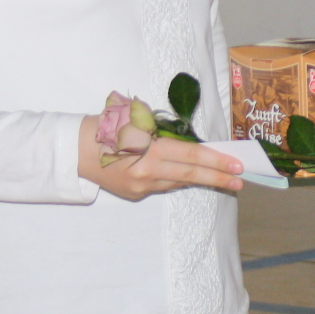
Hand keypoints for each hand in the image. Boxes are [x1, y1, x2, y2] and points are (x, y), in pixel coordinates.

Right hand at [81, 123, 244, 199]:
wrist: (74, 150)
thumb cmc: (106, 127)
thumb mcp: (136, 119)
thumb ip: (163, 130)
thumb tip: (188, 141)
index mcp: (150, 149)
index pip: (191, 156)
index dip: (216, 161)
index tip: (236, 165)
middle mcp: (148, 171)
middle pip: (191, 175)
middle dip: (218, 177)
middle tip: (240, 180)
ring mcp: (142, 186)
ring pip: (178, 181)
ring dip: (199, 179)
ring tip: (221, 178)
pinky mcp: (136, 194)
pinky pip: (163, 185)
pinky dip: (175, 178)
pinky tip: (185, 174)